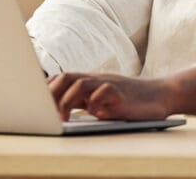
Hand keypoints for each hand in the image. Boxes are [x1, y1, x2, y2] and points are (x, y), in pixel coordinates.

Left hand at [48, 72, 173, 120]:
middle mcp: (96, 80)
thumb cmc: (130, 101)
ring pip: (81, 82)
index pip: (61, 78)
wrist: (161, 96)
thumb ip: (84, 102)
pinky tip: (93, 113)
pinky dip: (94, 102)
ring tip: (63, 119)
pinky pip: (104, 91)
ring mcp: (109, 84)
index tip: (35, 104)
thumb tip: (60, 110)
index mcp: (90, 81)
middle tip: (45, 114)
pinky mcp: (122, 93)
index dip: (46, 89)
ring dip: (68, 100)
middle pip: (66, 77)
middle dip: (52, 94)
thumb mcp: (102, 101)